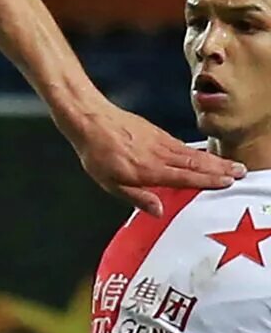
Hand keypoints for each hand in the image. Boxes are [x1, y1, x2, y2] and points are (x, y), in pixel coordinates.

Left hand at [66, 103, 240, 215]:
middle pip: (195, 163)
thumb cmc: (98, 155)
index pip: (185, 177)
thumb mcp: (110, 183)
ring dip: (214, 159)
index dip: (207, 180)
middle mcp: (159, 156)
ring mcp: (160, 142)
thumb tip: (160, 211)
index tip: (227, 183)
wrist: (92, 121)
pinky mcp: (158, 133)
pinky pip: (183, 145)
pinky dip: (199, 150)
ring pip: (192, 153)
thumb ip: (137, 197)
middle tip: (241, 173)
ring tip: (233, 164)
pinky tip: (207, 154)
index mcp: (149, 171)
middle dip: (220, 169)